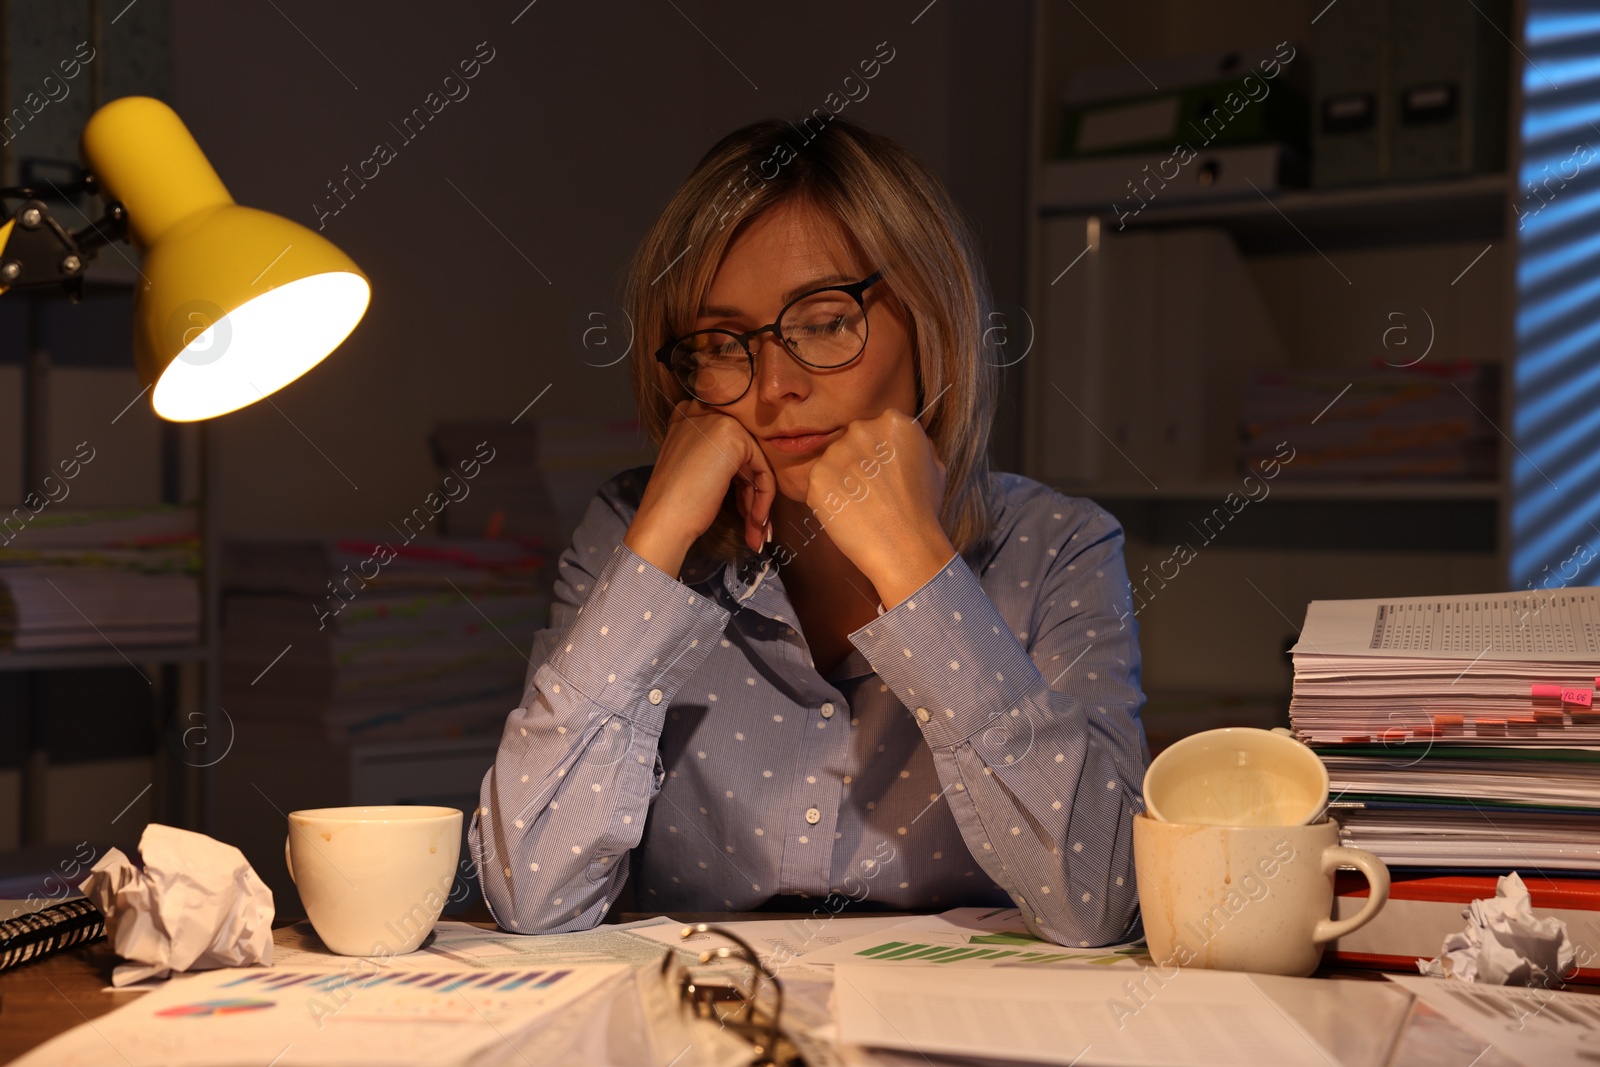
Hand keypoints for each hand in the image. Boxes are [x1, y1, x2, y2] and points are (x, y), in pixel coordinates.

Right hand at [625, 399, 776, 574]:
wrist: (663, 520)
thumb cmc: (676, 503)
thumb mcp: (695, 467)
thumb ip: (717, 456)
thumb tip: (752, 470)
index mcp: (689, 416)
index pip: (730, 445)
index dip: (739, 480)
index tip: (743, 510)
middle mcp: (704, 411)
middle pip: (745, 454)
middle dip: (751, 493)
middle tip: (755, 525)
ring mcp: (719, 421)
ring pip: (756, 464)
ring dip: (758, 502)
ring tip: (757, 533)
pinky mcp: (735, 437)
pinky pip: (764, 471)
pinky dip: (763, 499)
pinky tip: (756, 523)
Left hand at [803, 408, 954, 606]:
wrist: (904, 546)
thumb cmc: (923, 510)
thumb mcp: (936, 466)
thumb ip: (916, 445)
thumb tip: (901, 443)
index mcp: (893, 421)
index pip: (877, 428)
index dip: (880, 452)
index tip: (885, 472)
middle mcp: (862, 428)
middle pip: (852, 440)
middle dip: (858, 461)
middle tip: (872, 491)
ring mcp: (836, 452)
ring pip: (834, 461)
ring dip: (842, 479)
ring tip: (861, 505)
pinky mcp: (817, 476)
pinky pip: (819, 484)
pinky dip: (829, 498)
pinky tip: (848, 513)